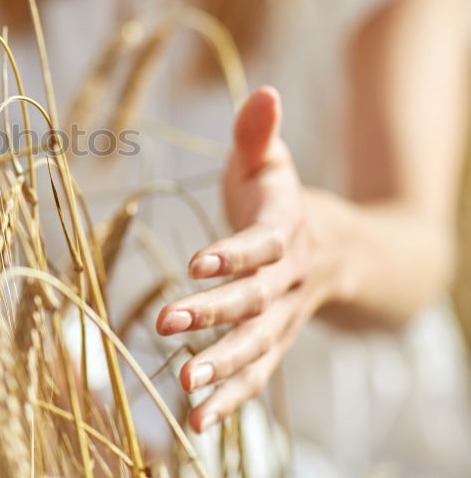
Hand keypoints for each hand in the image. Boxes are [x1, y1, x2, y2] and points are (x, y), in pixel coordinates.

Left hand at [155, 87, 338, 431]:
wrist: (345, 252)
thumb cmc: (286, 201)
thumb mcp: (273, 164)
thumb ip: (259, 133)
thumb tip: (263, 89)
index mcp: (285, 231)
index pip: (260, 244)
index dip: (233, 253)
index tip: (198, 262)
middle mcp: (288, 280)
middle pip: (255, 300)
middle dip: (214, 313)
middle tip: (168, 322)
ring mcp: (285, 318)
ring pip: (259, 347)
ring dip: (223, 367)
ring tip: (185, 386)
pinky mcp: (275, 343)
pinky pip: (258, 377)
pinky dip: (230, 400)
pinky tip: (196, 423)